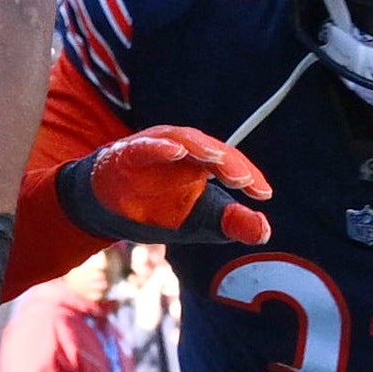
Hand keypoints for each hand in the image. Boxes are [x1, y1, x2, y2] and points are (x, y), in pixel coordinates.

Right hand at [57, 127, 271, 245]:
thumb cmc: (158, 207)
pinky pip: (144, 147)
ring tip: (218, 160)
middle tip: (245, 181)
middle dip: (229, 163)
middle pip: (210, 149)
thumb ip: (231, 223)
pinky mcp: (126, 154)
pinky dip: (159, 147)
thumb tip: (265, 231)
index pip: (230, 163)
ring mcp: (153, 147)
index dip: (248, 176)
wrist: (107, 210)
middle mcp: (181, 148)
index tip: (264, 194)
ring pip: (181, 140)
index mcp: (201, 161)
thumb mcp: (201, 221)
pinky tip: (175, 151)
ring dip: (200, 148)